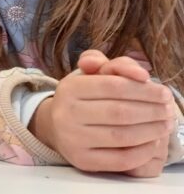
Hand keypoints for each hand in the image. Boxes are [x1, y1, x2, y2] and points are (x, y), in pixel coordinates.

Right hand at [77, 50, 173, 177]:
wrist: (56, 126)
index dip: (144, 90)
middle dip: (152, 111)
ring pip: (122, 136)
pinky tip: (153, 143)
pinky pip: (121, 159)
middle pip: (120, 112)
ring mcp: (72, 139)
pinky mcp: (82, 160)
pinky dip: (143, 151)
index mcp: (70, 88)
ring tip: (165, 125)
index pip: (114, 86)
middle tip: (169, 111)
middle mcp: (66, 113)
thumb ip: (116, 66)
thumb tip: (140, 73)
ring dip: (151, 131)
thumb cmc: (84, 97)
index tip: (165, 93)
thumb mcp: (94, 75)